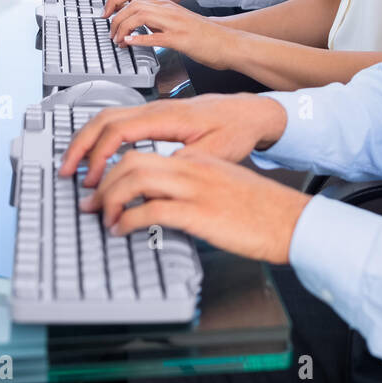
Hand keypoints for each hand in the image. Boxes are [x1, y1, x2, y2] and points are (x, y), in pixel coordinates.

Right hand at [59, 92, 286, 184]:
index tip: (92, 179)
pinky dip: (102, 137)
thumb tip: (154, 179)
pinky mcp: (157, 117)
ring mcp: (155, 110)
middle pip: (104, 119)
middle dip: (81, 144)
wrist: (252, 112)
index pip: (119, 131)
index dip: (99, 155)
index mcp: (167, 116)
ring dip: (88, 140)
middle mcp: (157, 109)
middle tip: (67, 170)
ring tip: (77, 165)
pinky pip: (120, 121)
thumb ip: (182, 164)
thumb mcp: (215, 153)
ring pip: (109, 117)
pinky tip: (100, 155)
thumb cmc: (237, 129)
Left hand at [78, 153, 309, 263]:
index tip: (100, 187)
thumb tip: (162, 204)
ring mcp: (195, 188)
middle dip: (101, 181)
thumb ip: (193, 188)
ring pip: (134, 179)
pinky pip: (150, 210)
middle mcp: (192, 168)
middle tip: (90, 203)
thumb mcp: (222, 188)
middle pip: (131, 160)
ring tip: (103, 218)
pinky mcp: (198, 213)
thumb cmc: (260, 210)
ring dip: (109, 199)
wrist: (290, 221)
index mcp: (196, 160)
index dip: (113, 168)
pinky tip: (122, 231)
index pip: (143, 151)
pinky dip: (127, 220)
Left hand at [105, 0, 230, 65]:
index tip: (105, 13)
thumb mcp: (176, 21)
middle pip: (133, 3)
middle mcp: (168, 10)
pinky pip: (156, 36)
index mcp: (166, 5)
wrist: (227, 41)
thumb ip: (158, 20)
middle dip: (115, 17)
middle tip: (110, 33)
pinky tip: (130, 43)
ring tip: (118, 40)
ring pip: (140, 15)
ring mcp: (174, 24)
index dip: (114, 1)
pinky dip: (139, 39)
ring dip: (123, 28)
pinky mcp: (180, 39)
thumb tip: (137, 27)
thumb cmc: (204, 34)